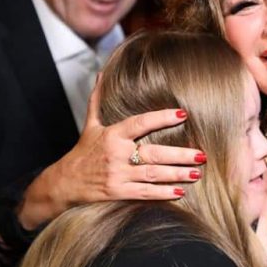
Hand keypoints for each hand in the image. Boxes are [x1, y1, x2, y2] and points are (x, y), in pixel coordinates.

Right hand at [18, 78, 204, 229]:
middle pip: (153, 153)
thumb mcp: (89, 124)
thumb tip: (102, 73)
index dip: (161, 118)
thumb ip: (98, 100)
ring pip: (152, 174)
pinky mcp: (117, 193)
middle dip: (180, 155)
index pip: (140, 123)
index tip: (183, 115)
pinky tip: (181, 192)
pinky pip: (144, 193)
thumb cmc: (82, 152)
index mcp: (112, 134)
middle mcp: (116, 154)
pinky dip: (163, 193)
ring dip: (177, 174)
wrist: (64, 183)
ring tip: (197, 173)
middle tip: (202, 155)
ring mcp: (117, 175)